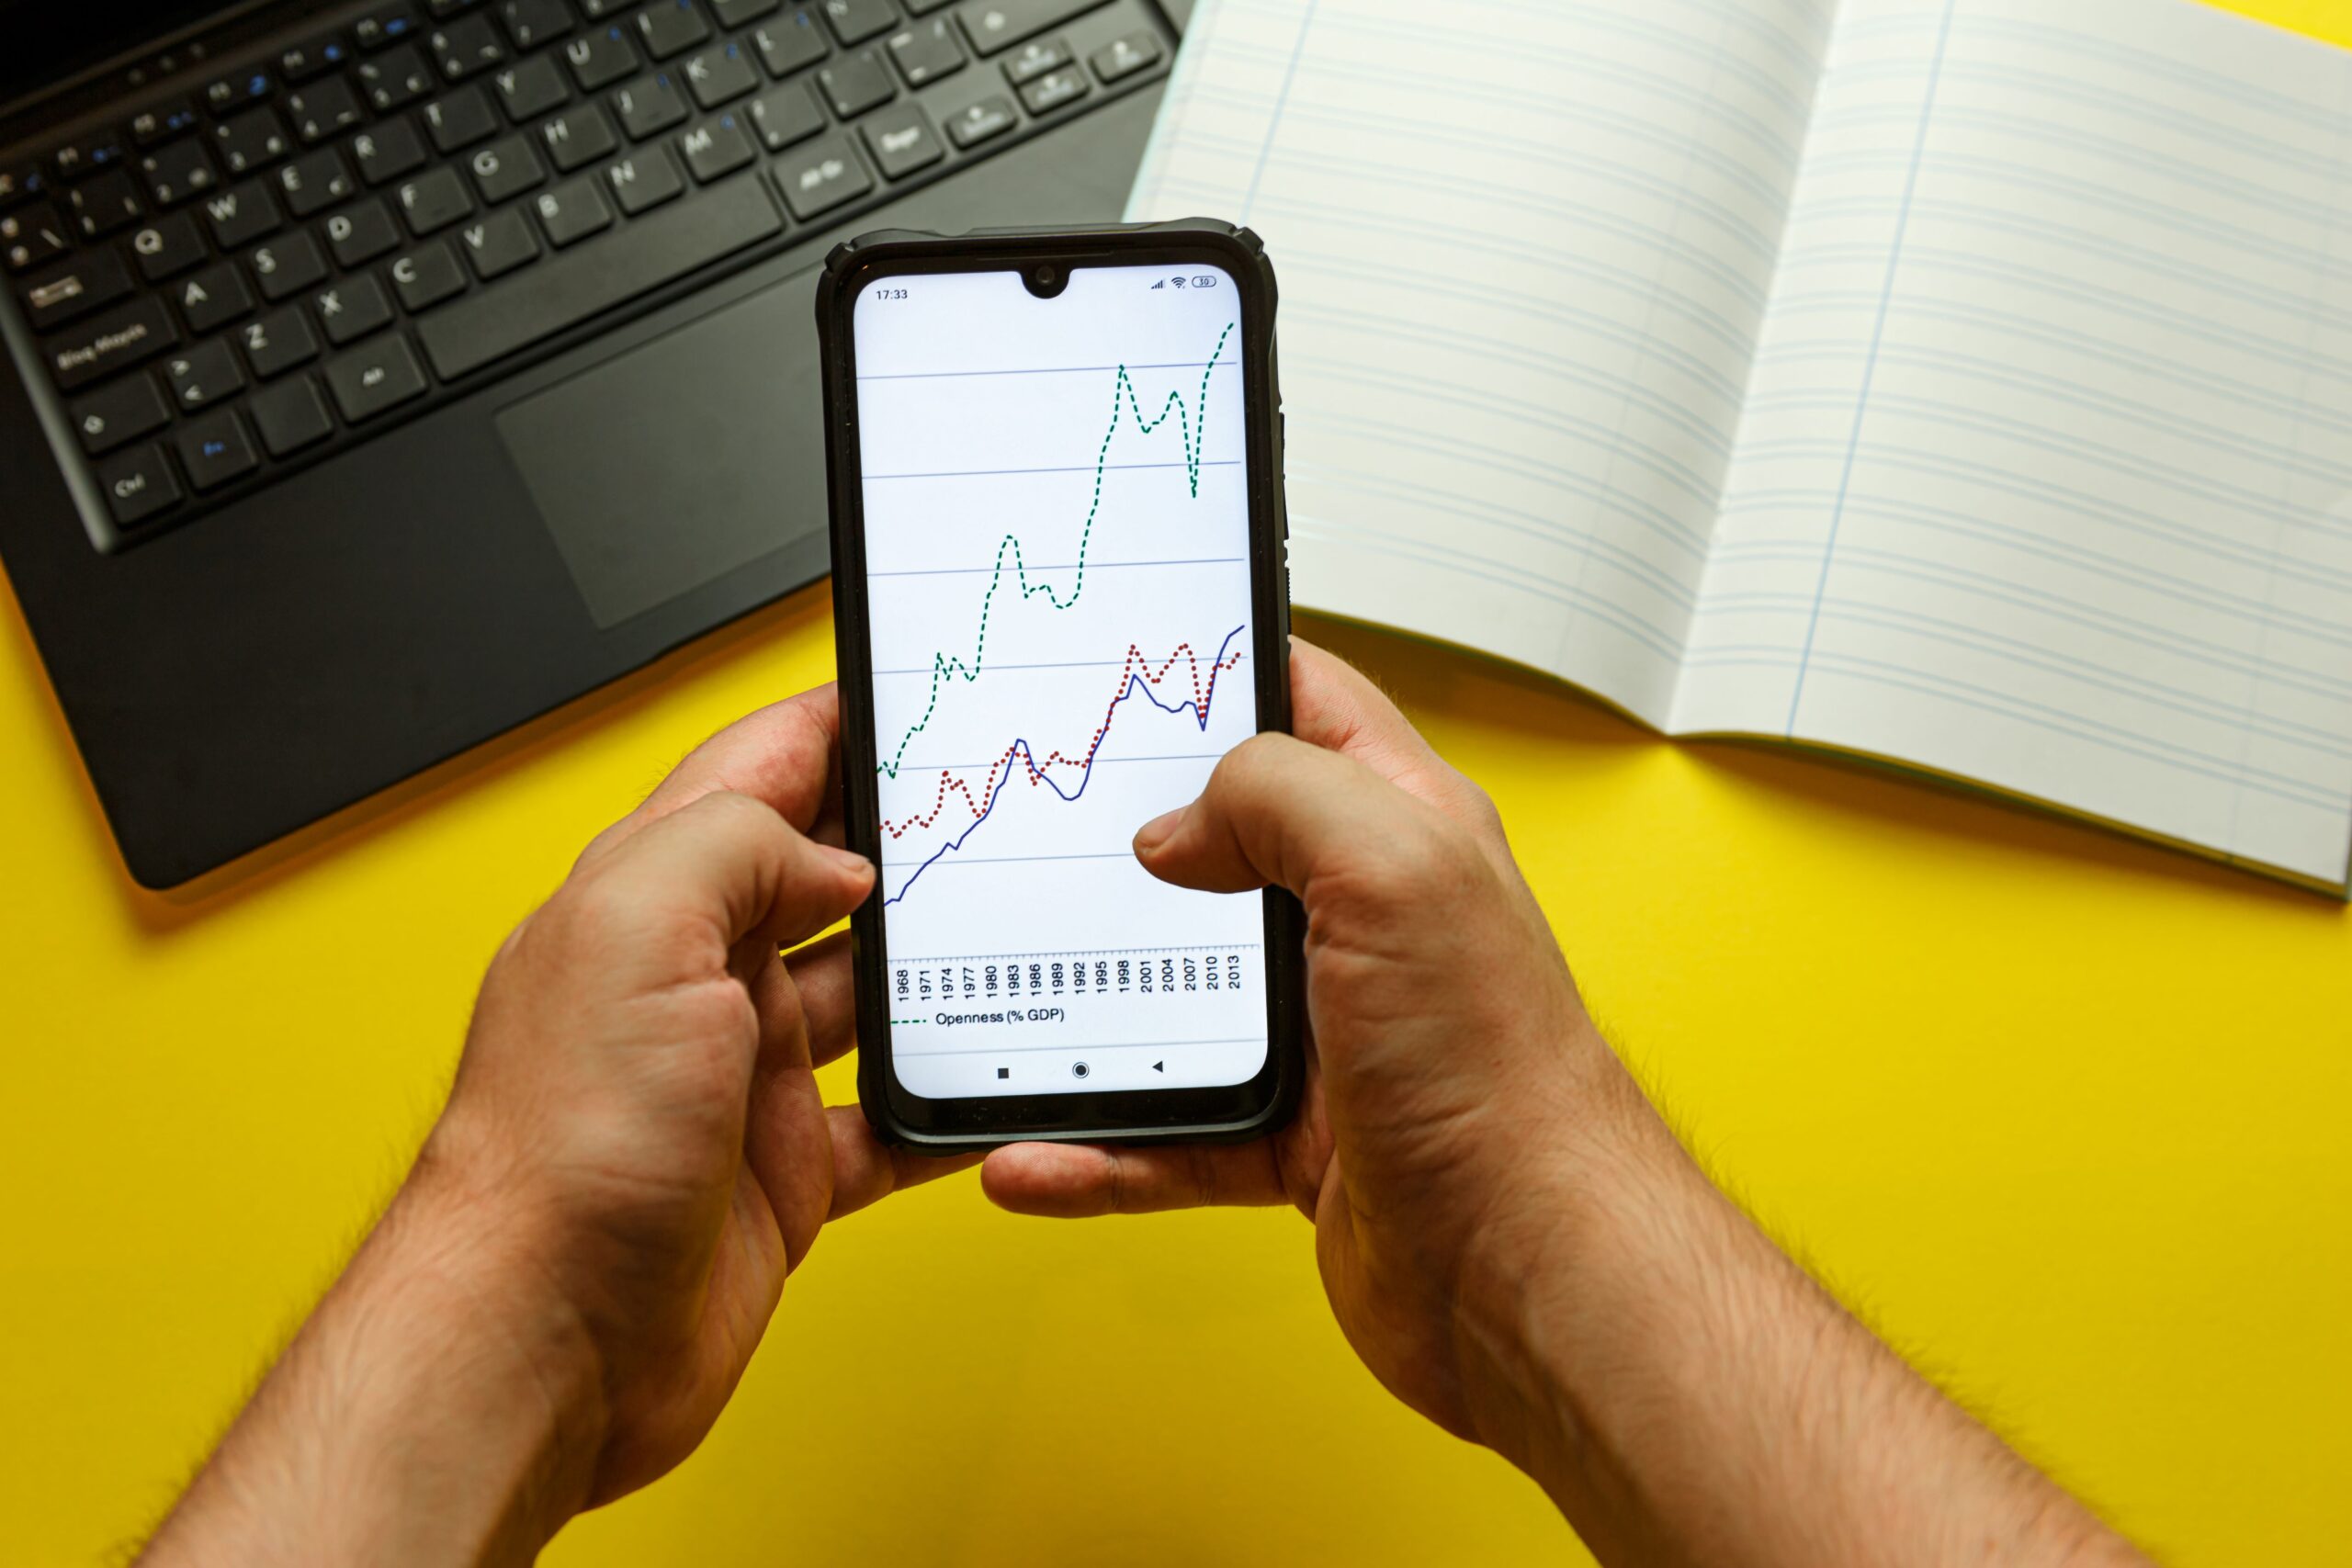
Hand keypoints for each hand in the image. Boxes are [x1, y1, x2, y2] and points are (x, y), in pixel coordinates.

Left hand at [145, 688, 971, 1567]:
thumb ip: (735, 849)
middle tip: (997, 815)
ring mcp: (744, 1076)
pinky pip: (889, 1124)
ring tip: (1015, 941)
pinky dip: (944, 1108)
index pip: (755, 771)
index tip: (915, 695)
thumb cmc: (555, 1149)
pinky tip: (988, 1093)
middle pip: (825, 878)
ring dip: (938, 974)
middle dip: (907, 842)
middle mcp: (699, 978)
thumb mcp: (635, 930)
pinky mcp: (785, 1172)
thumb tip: (837, 863)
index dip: (833, 723)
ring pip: (868, 995)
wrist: (543, 1341)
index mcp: (651, 896)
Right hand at [982, 641, 1653, 1449]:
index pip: (1310, 706)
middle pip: (1226, 849)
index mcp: (1404, 829)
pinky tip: (1037, 1154)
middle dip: (1130, 838)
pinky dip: (1102, 1148)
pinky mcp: (1298, 1142)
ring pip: (1182, 999)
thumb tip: (1178, 828)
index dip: (1227, 669)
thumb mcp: (1394, 867)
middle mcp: (1367, 923)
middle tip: (1036, 822)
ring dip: (1095, 1007)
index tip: (1129, 663)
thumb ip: (1282, 796)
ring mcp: (1330, 1035)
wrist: (1529, 1271)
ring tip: (1007, 995)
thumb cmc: (1500, 1075)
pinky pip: (1172, 1135)